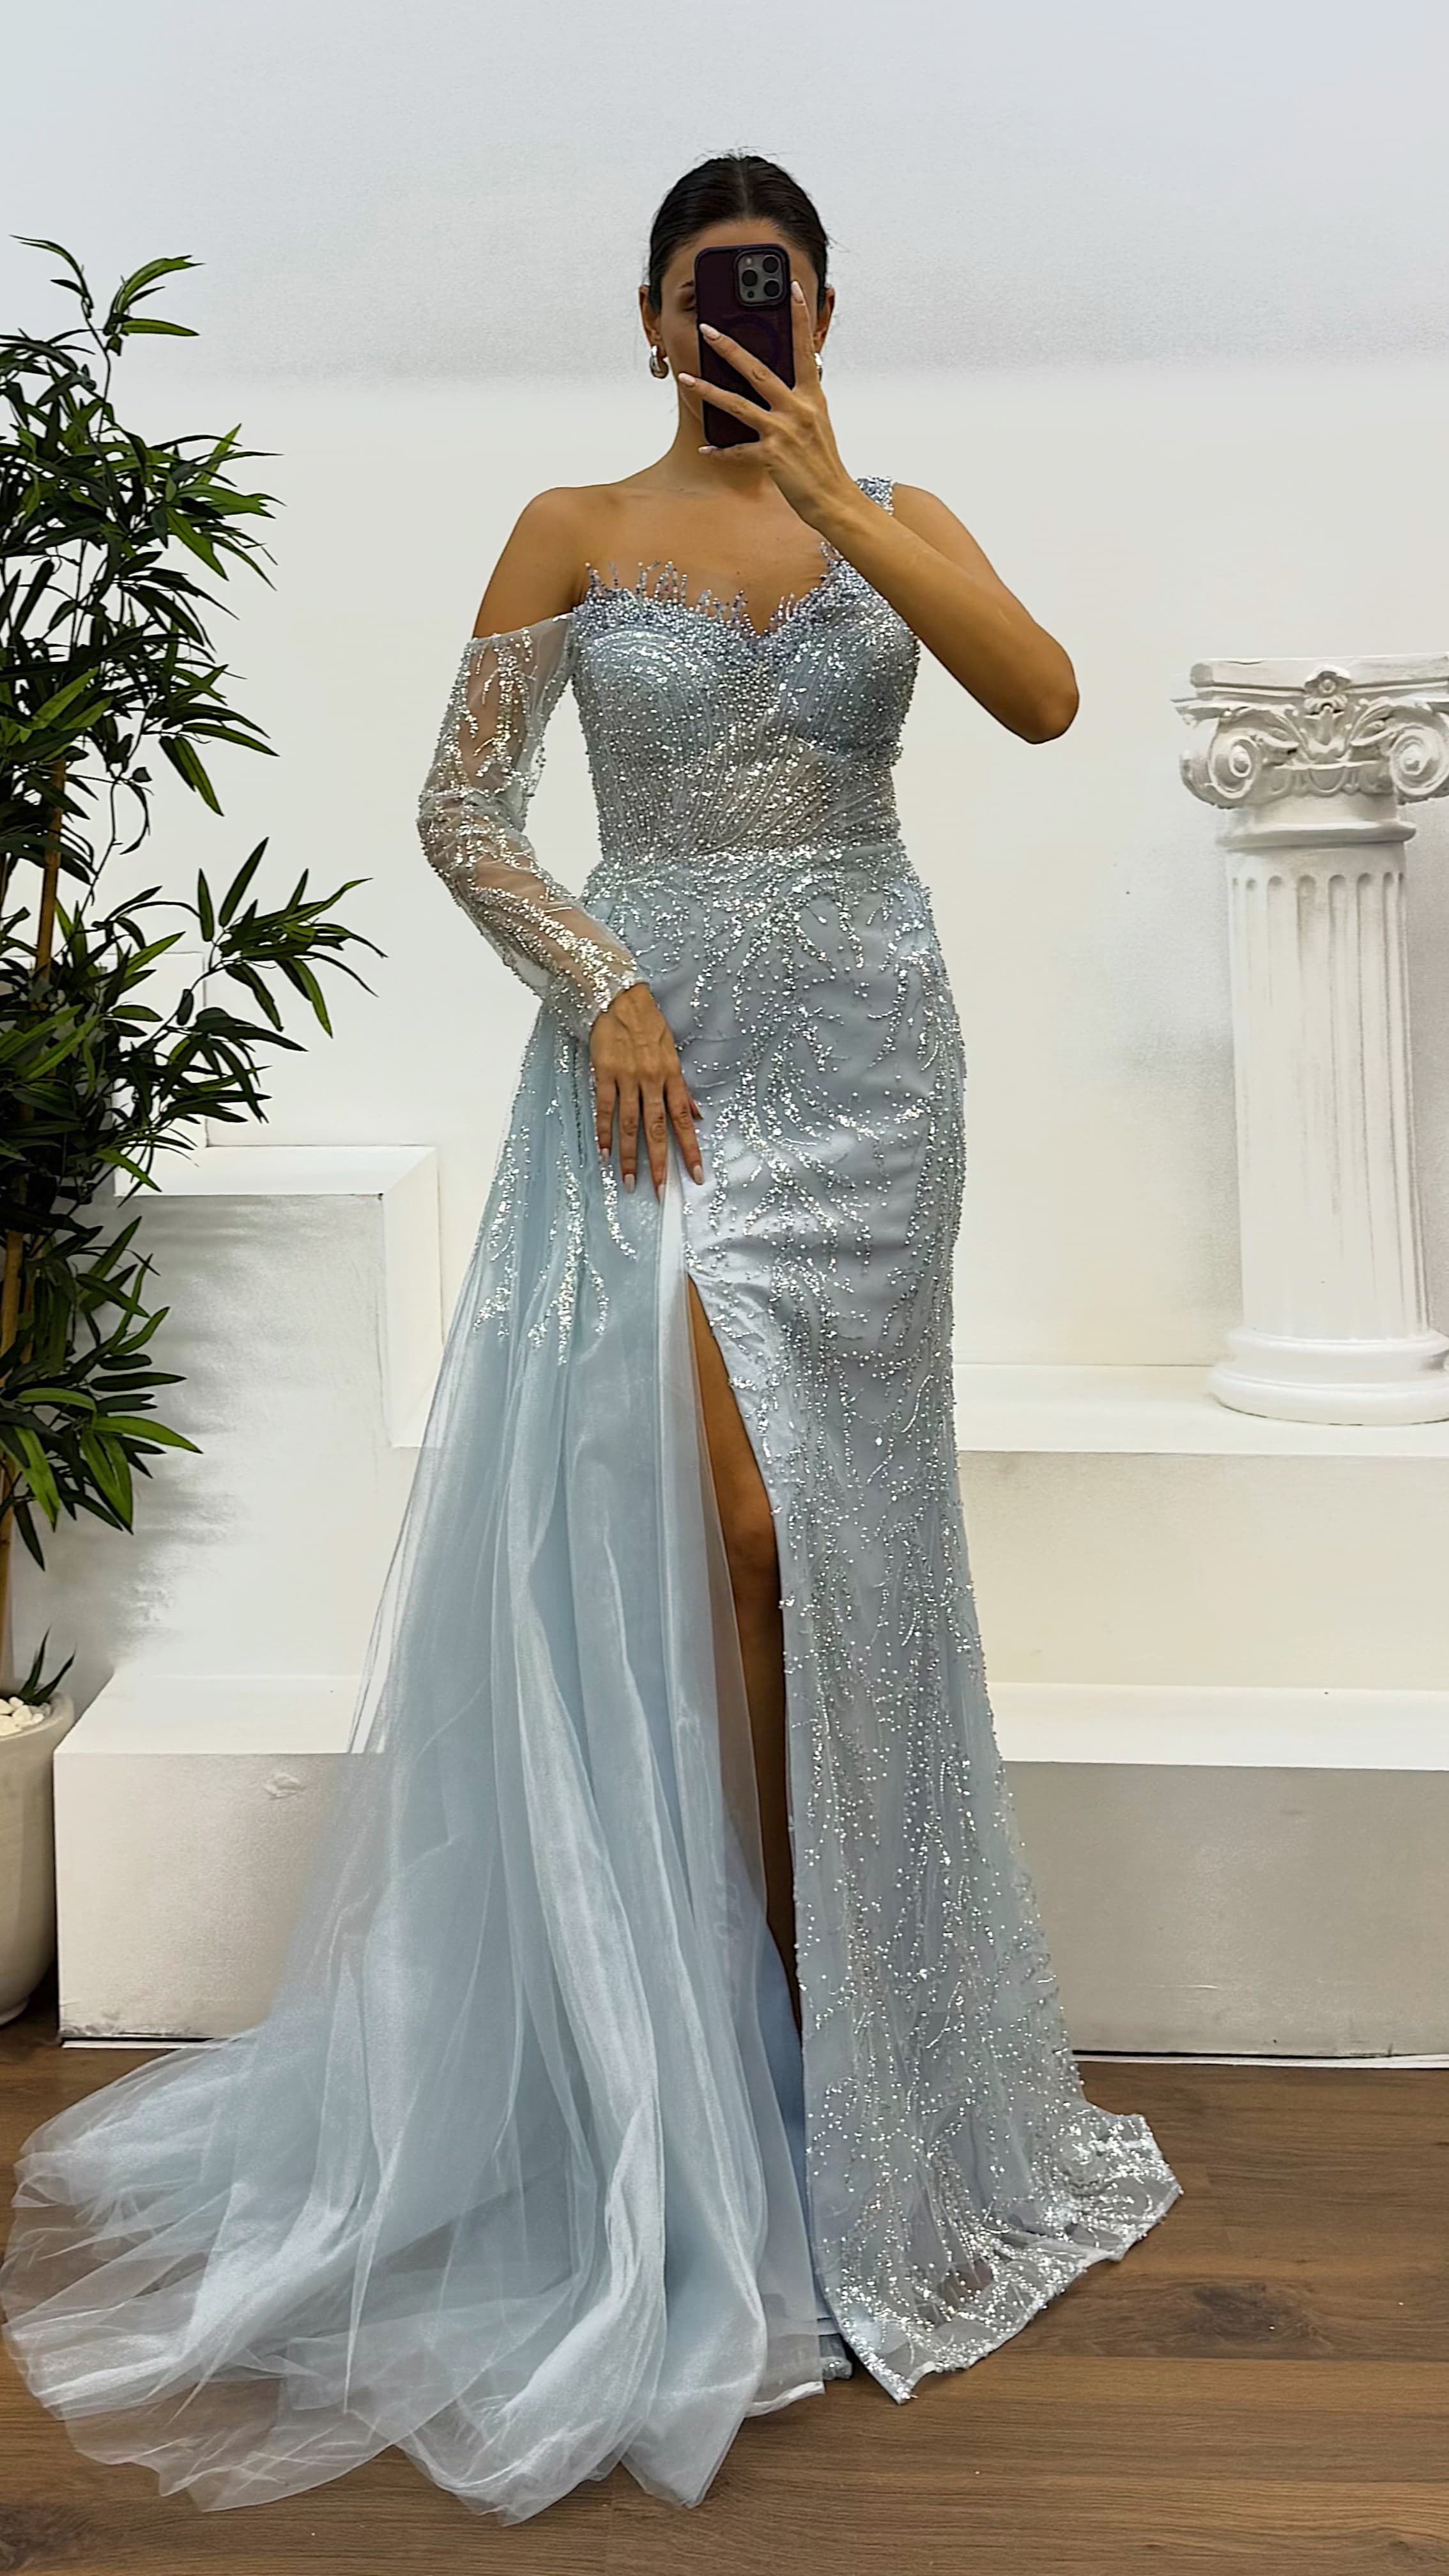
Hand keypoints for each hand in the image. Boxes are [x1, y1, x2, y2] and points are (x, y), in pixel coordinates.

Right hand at [590, 981, 703, 1196]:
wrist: (620, 998)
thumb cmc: (648, 1025)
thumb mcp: (672, 1054)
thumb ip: (681, 1089)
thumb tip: (697, 1116)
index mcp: (672, 1077)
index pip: (683, 1121)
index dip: (691, 1149)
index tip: (696, 1175)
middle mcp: (652, 1080)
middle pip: (656, 1129)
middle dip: (660, 1163)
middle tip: (659, 1191)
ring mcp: (627, 1078)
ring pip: (629, 1124)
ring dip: (629, 1155)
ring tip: (630, 1181)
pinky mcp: (604, 1073)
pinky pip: (604, 1108)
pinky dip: (604, 1132)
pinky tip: (604, 1153)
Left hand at [678, 279, 855, 531]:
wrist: (835, 500)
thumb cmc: (824, 463)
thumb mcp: (818, 423)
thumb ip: (799, 400)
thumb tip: (778, 384)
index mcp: (812, 396)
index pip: (805, 349)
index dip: (799, 317)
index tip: (790, 289)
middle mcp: (798, 409)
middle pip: (758, 370)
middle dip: (729, 348)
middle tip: (708, 330)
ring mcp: (784, 432)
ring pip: (738, 404)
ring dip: (709, 391)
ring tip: (686, 379)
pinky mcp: (772, 457)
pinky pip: (738, 451)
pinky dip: (721, 451)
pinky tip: (705, 448)